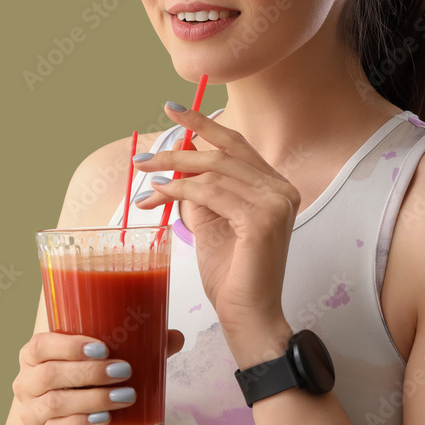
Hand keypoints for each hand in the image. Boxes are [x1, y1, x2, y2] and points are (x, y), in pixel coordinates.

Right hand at [13, 330, 183, 424]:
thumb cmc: (82, 390)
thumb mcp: (99, 367)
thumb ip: (133, 349)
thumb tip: (175, 336)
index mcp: (33, 357)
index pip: (40, 345)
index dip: (69, 345)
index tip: (103, 347)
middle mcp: (26, 384)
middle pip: (50, 374)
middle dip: (90, 372)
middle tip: (124, 370)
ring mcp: (32, 414)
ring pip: (56, 403)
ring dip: (94, 398)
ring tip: (125, 396)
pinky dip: (83, 423)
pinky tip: (105, 419)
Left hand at [134, 105, 296, 363]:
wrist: (247, 314)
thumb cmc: (230, 274)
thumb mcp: (211, 222)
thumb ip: (200, 191)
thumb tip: (177, 164)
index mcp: (274, 186)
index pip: (236, 144)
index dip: (203, 124)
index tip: (172, 109)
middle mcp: (281, 189)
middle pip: (222, 152)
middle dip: (177, 149)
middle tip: (142, 156)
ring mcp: (276, 202)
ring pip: (213, 171)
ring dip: (171, 173)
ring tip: (144, 181)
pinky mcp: (262, 219)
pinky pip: (211, 192)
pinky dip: (180, 190)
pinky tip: (158, 195)